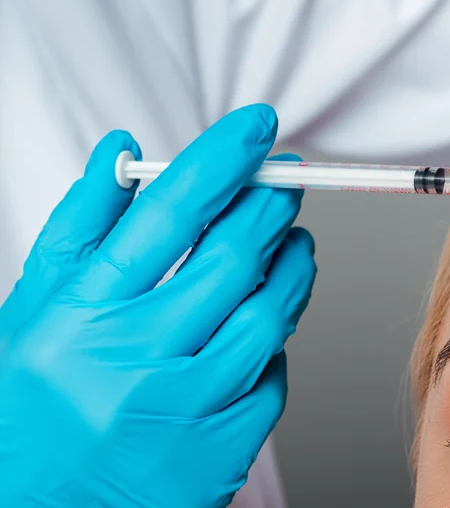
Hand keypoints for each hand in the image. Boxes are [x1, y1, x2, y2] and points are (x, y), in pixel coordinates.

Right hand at [0, 106, 314, 507]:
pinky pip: (272, 379)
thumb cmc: (30, 409)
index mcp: (84, 313)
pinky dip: (273, 345)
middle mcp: (136, 357)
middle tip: (285, 184)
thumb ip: (80, 226)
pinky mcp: (220, 450)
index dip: (222, 158)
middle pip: (232, 257)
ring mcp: (185, 408)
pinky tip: (262, 331)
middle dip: (271, 207)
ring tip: (292, 246)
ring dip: (292, 268)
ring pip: (268, 316)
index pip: (169, 211)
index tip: (256, 126)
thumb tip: (123, 151)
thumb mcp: (33, 311)